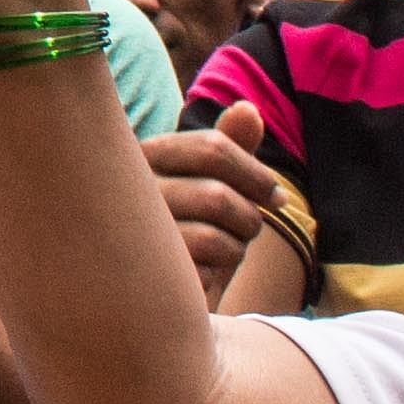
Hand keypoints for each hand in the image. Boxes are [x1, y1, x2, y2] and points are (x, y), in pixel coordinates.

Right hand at [146, 106, 285, 305]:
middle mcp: (126, 187)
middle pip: (218, 194)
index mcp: (141, 155)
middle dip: (248, 217)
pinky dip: (217, 274)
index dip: (257, 174)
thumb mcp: (208, 187)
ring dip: (236, 249)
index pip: (212, 148)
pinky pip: (206, 268)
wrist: (144, 294)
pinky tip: (200, 279)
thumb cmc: (184, 232)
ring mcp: (129, 230)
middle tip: (247, 232)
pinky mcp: (142, 271)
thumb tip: (249, 108)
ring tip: (222, 255)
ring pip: (216, 233)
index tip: (277, 198)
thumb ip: (227, 149)